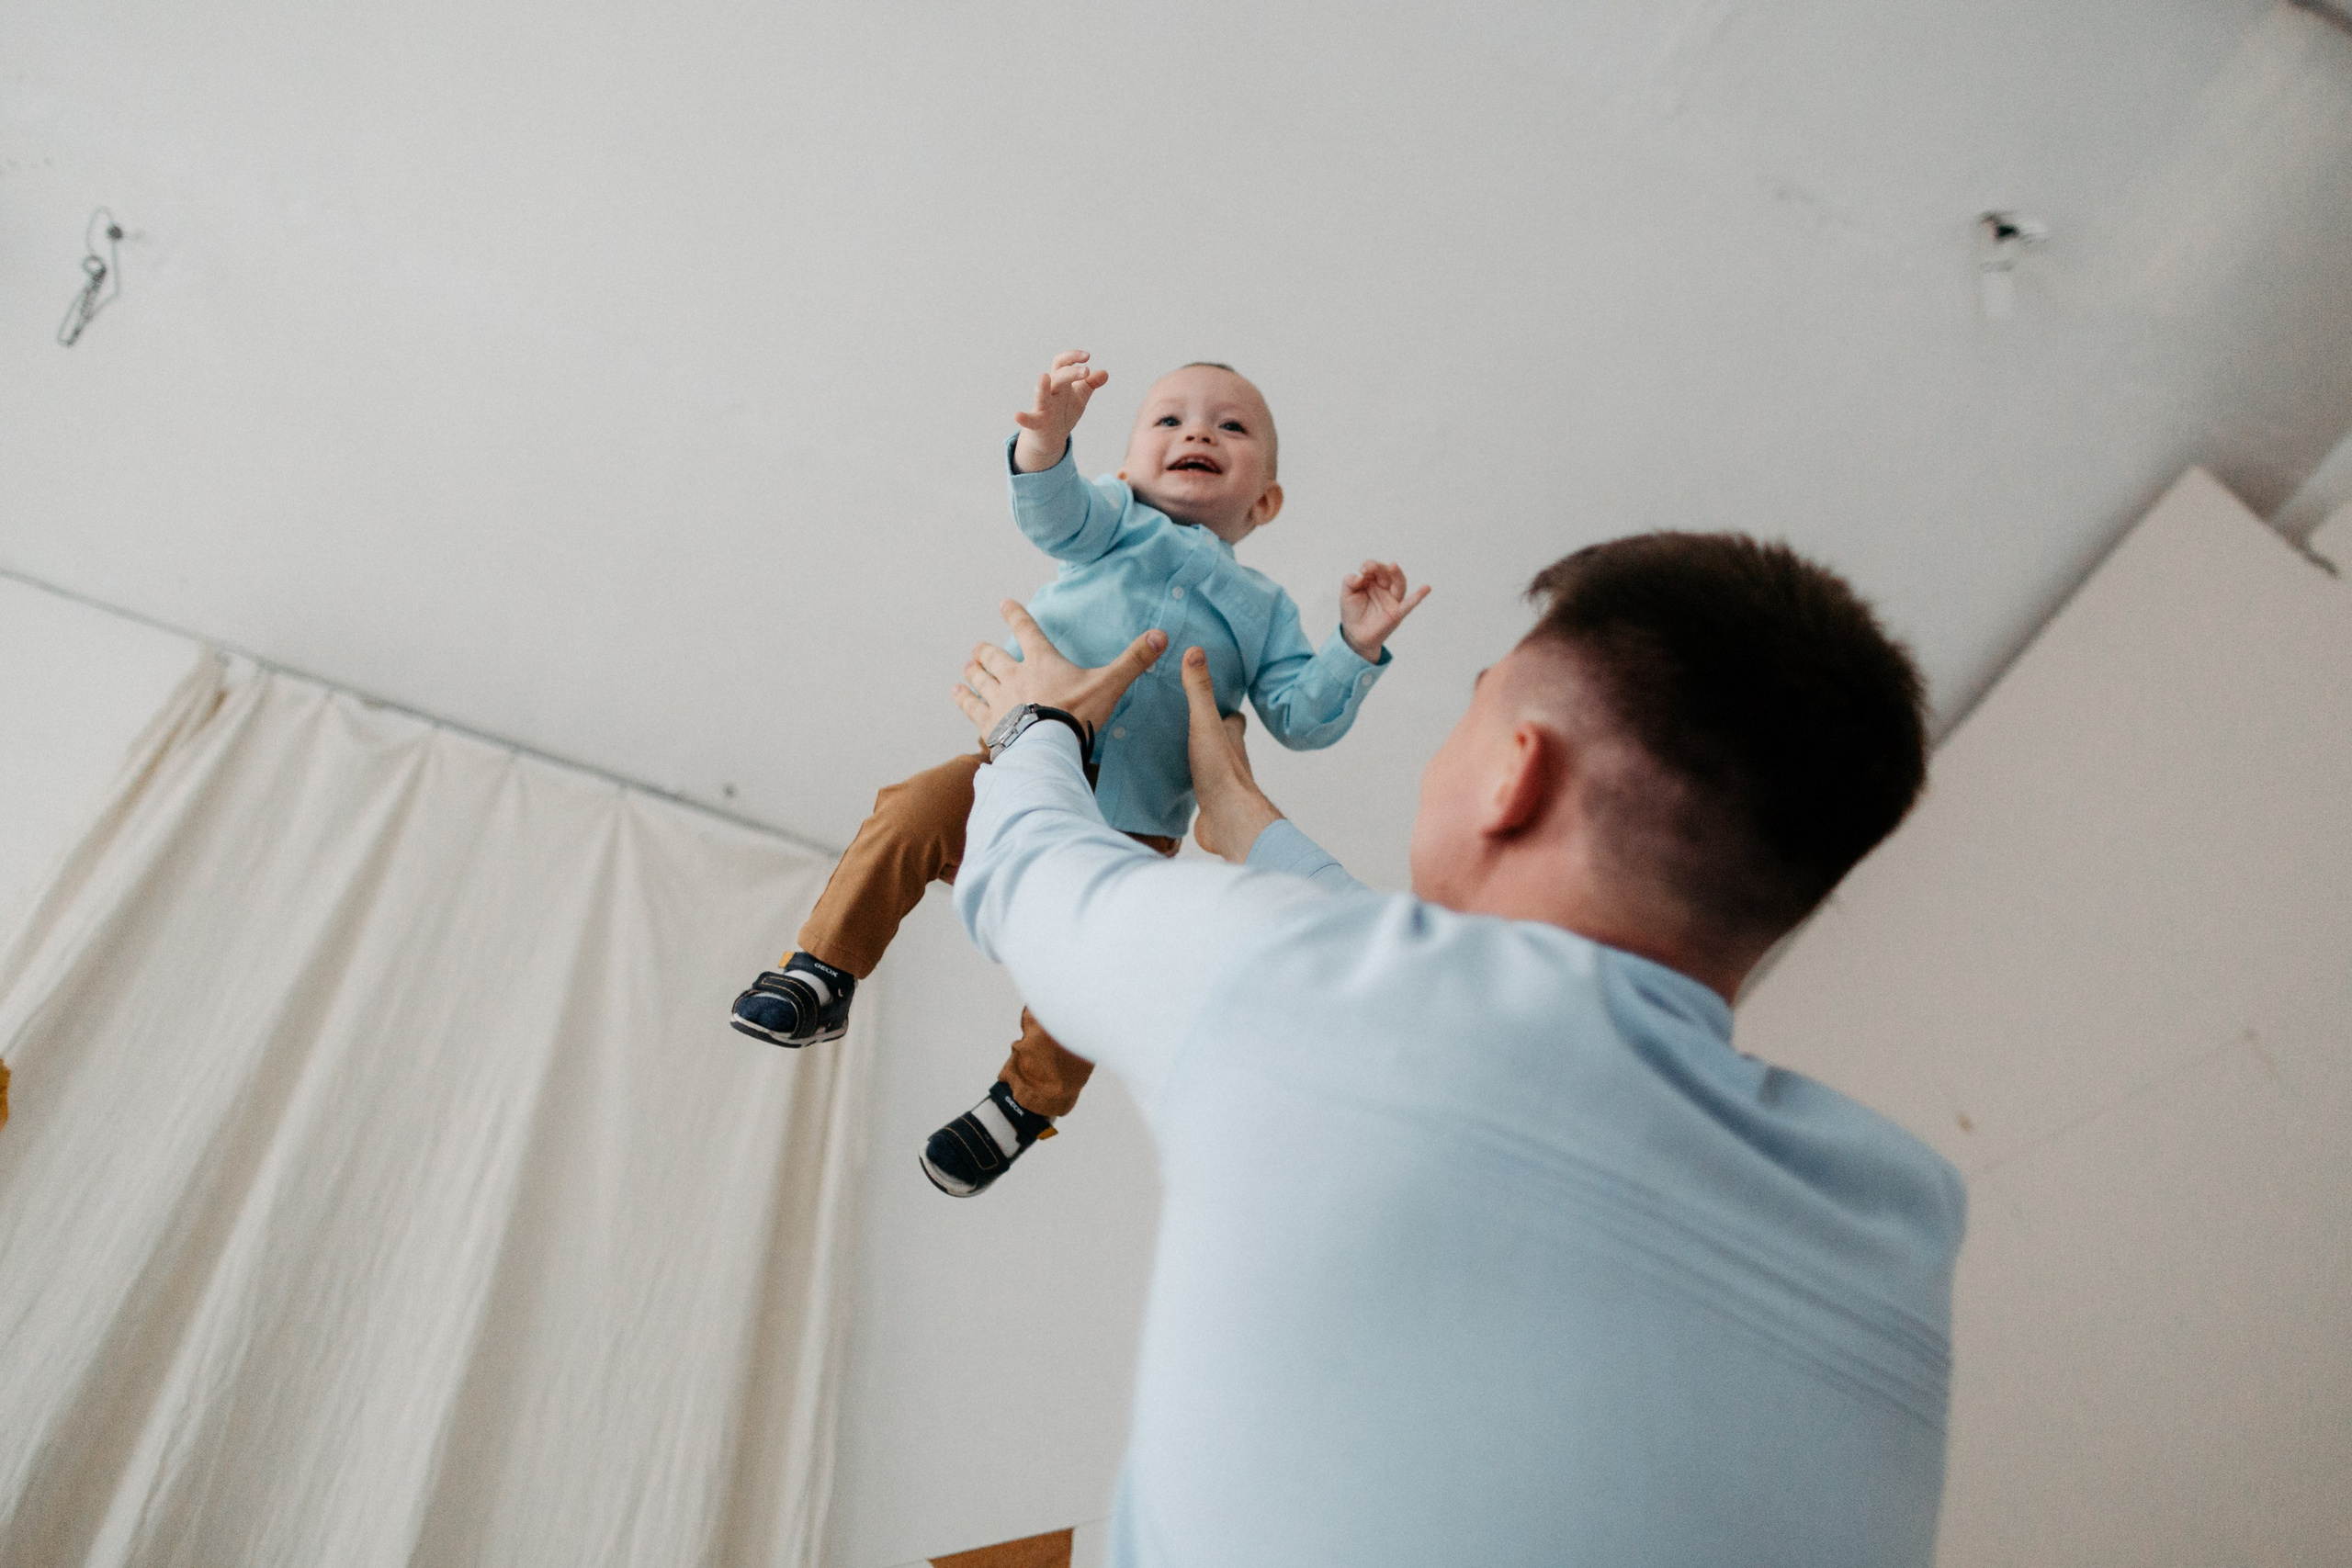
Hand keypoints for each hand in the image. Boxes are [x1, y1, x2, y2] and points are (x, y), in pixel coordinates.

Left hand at [954, 600, 1167, 738]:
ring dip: (973, 672)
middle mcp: (1014, 676)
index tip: (1004, 603)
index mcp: (1041, 662)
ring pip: (979, 680)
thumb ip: (1133, 661)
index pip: (1027, 631)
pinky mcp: (989, 724)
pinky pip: (971, 708)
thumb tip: (1161, 635)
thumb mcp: (1109, 684)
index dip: (1016, 615)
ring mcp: (999, 700)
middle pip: (994, 657)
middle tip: (978, 648)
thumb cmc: (1076, 715)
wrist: (1045, 748)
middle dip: (986, 651)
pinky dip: (964, 699)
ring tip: (966, 666)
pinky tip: (957, 694)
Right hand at [1012, 350, 1109, 472]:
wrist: (1050, 438)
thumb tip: (1104, 373)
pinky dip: (1023, 418)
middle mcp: (1050, 392)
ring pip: (1041, 395)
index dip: (1073, 357)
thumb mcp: (1079, 398)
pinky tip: (1017, 416)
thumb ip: (1090, 384)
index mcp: (1059, 383)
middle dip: (1070, 373)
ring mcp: (1042, 407)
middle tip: (1086, 371)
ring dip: (1042, 387)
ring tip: (1043, 377)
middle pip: (1057, 376)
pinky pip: (1029, 420)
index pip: (1063, 364)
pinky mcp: (1037, 424)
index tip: (1087, 356)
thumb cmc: (1063, 413)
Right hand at [1182, 646, 1282, 862]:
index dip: (1226, 708)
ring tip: (1175, 748)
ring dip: (1199, 758)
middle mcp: (1231, 760)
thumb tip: (1195, 651)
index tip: (1213, 697)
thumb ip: (1199, 691)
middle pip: (1223, 742)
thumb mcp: (1205, 724)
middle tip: (1188, 721)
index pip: (1233, 718)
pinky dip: (1189, 784)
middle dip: (1210, 732)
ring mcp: (1220, 784)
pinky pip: (1198, 791)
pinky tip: (1172, 782)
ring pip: (1211, 766)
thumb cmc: (1220, 772)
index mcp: (1231, 738)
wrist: (1227, 821)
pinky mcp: (1209, 805)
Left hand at [1339, 560, 1430, 661]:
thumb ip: (1349, 582)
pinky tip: (1426, 588)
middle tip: (1371, 567)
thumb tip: (1359, 576)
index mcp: (1373, 581)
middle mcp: (1384, 588)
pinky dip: (1418, 596)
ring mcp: (1392, 600)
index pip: (1374, 568)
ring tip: (1393, 566)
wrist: (1355, 635)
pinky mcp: (1397, 613)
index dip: (1369, 565)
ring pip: (1399, 584)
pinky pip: (1409, 604)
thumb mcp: (1346, 595)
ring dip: (1397, 574)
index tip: (1362, 570)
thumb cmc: (1352, 613)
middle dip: (1380, 568)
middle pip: (1387, 573)